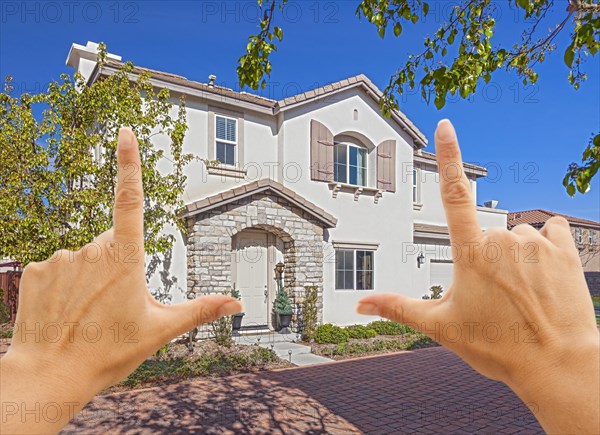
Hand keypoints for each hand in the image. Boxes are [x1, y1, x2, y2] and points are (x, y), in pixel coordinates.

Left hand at [1, 128, 241, 433]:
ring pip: (85, 258)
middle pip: (113, 245)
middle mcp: (90, 250)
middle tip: (116, 308)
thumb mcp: (160, 331)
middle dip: (118, 268)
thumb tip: (237, 303)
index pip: (129, 199)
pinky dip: (65, 286)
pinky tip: (65, 313)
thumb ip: (200, 310)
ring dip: (91, 279)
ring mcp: (59, 259)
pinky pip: (58, 269)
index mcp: (124, 258)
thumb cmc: (108, 353)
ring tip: (89, 316)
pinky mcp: (35, 270)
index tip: (126, 131)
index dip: (128, 162)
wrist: (48, 376)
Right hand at [357, 120, 598, 433]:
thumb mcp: (441, 327)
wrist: (558, 366)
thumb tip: (358, 304)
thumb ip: (397, 307)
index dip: (448, 156)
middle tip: (494, 298)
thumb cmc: (498, 347)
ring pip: (516, 235)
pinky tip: (545, 274)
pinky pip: (550, 232)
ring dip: (515, 255)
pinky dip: (545, 247)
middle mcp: (502, 239)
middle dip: (485, 258)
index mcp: (470, 253)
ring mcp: (536, 242)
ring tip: (520, 294)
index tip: (445, 125)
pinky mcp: (565, 250)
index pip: (452, 194)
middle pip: (486, 233)